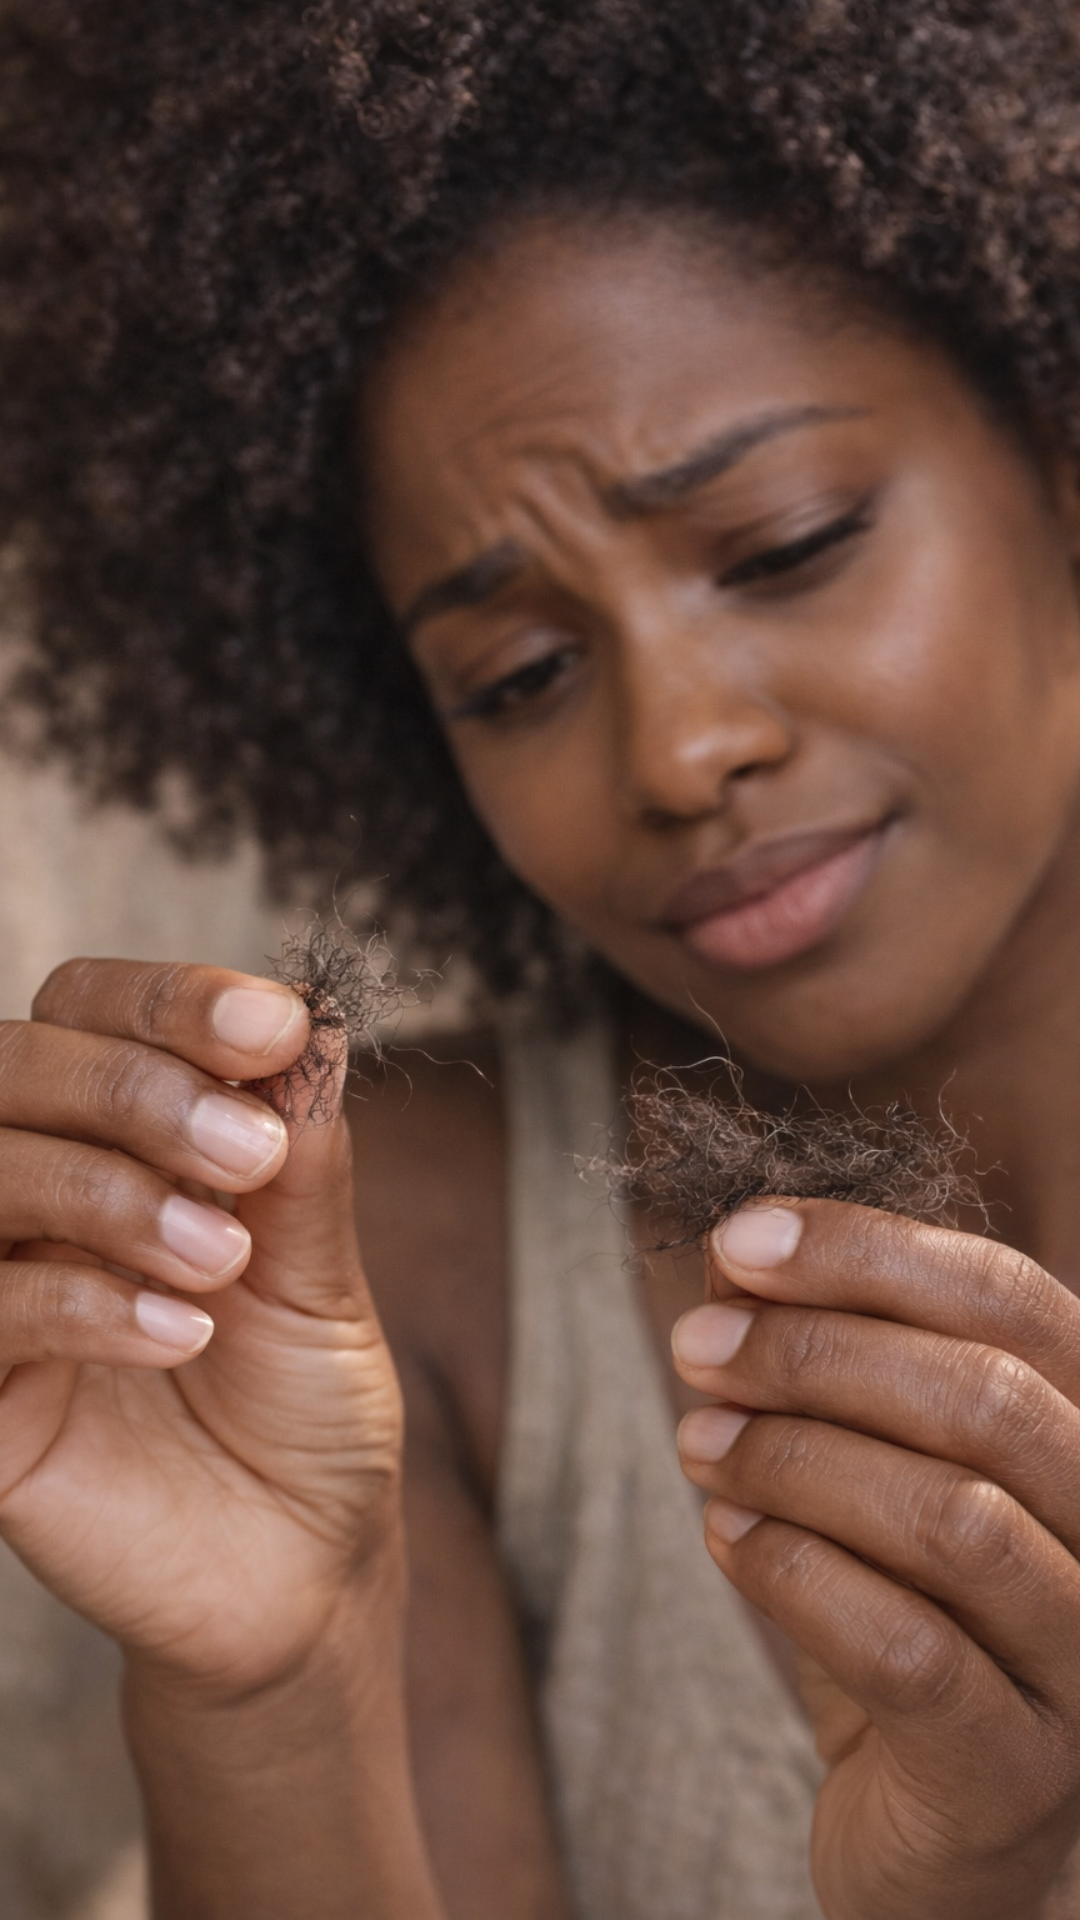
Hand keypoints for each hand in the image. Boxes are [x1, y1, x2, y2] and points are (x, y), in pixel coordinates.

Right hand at [0, 959, 402, 1697]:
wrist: (299, 1568)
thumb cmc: (306, 1405)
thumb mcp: (321, 1271)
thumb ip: (300, 1153)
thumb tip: (307, 1019)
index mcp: (117, 1138)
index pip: (89, 1010)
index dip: (168, 999)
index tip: (276, 1026)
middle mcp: (38, 1194)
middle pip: (16, 1066)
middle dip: (136, 1086)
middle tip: (253, 1151)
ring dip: (111, 1193)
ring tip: (224, 1256)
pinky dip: (81, 1304)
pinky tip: (182, 1334)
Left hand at [672, 1201, 1079, 1919]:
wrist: (941, 1834)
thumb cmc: (905, 1614)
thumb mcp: (862, 1466)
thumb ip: (816, 1360)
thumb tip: (737, 1258)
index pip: (1012, 1298)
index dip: (871, 1252)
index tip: (740, 1240)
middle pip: (986, 1398)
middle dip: (816, 1353)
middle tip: (696, 1347)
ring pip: (954, 1518)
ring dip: (797, 1459)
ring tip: (699, 1444)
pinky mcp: (1019, 1769)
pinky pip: (909, 1651)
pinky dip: (797, 1576)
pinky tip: (726, 1540)